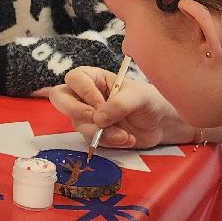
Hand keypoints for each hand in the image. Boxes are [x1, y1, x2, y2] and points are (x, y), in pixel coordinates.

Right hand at [49, 67, 191, 148]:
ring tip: (125, 135)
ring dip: (101, 132)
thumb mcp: (139, 97)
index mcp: (94, 78)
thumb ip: (119, 104)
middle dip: (77, 112)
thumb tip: (98, 119)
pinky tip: (127, 139)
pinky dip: (108, 142)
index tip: (101, 103)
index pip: (74, 79)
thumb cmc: (149, 101)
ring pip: (78, 124)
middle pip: (60, 99)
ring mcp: (87, 116)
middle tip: (97, 120)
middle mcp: (85, 96)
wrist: (161, 124)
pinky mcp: (93, 133)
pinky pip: (90, 139)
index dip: (83, 92)